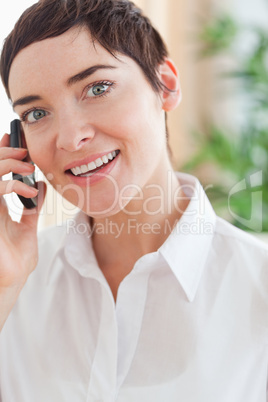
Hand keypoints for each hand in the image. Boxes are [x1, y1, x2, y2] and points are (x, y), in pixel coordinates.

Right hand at [0, 133, 45, 327]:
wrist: (10, 281)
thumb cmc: (16, 260)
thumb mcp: (27, 228)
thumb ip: (32, 207)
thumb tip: (40, 186)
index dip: (4, 154)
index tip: (17, 140)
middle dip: (4, 153)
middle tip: (23, 150)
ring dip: (7, 163)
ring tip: (28, 165)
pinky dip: (11, 184)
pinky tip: (28, 190)